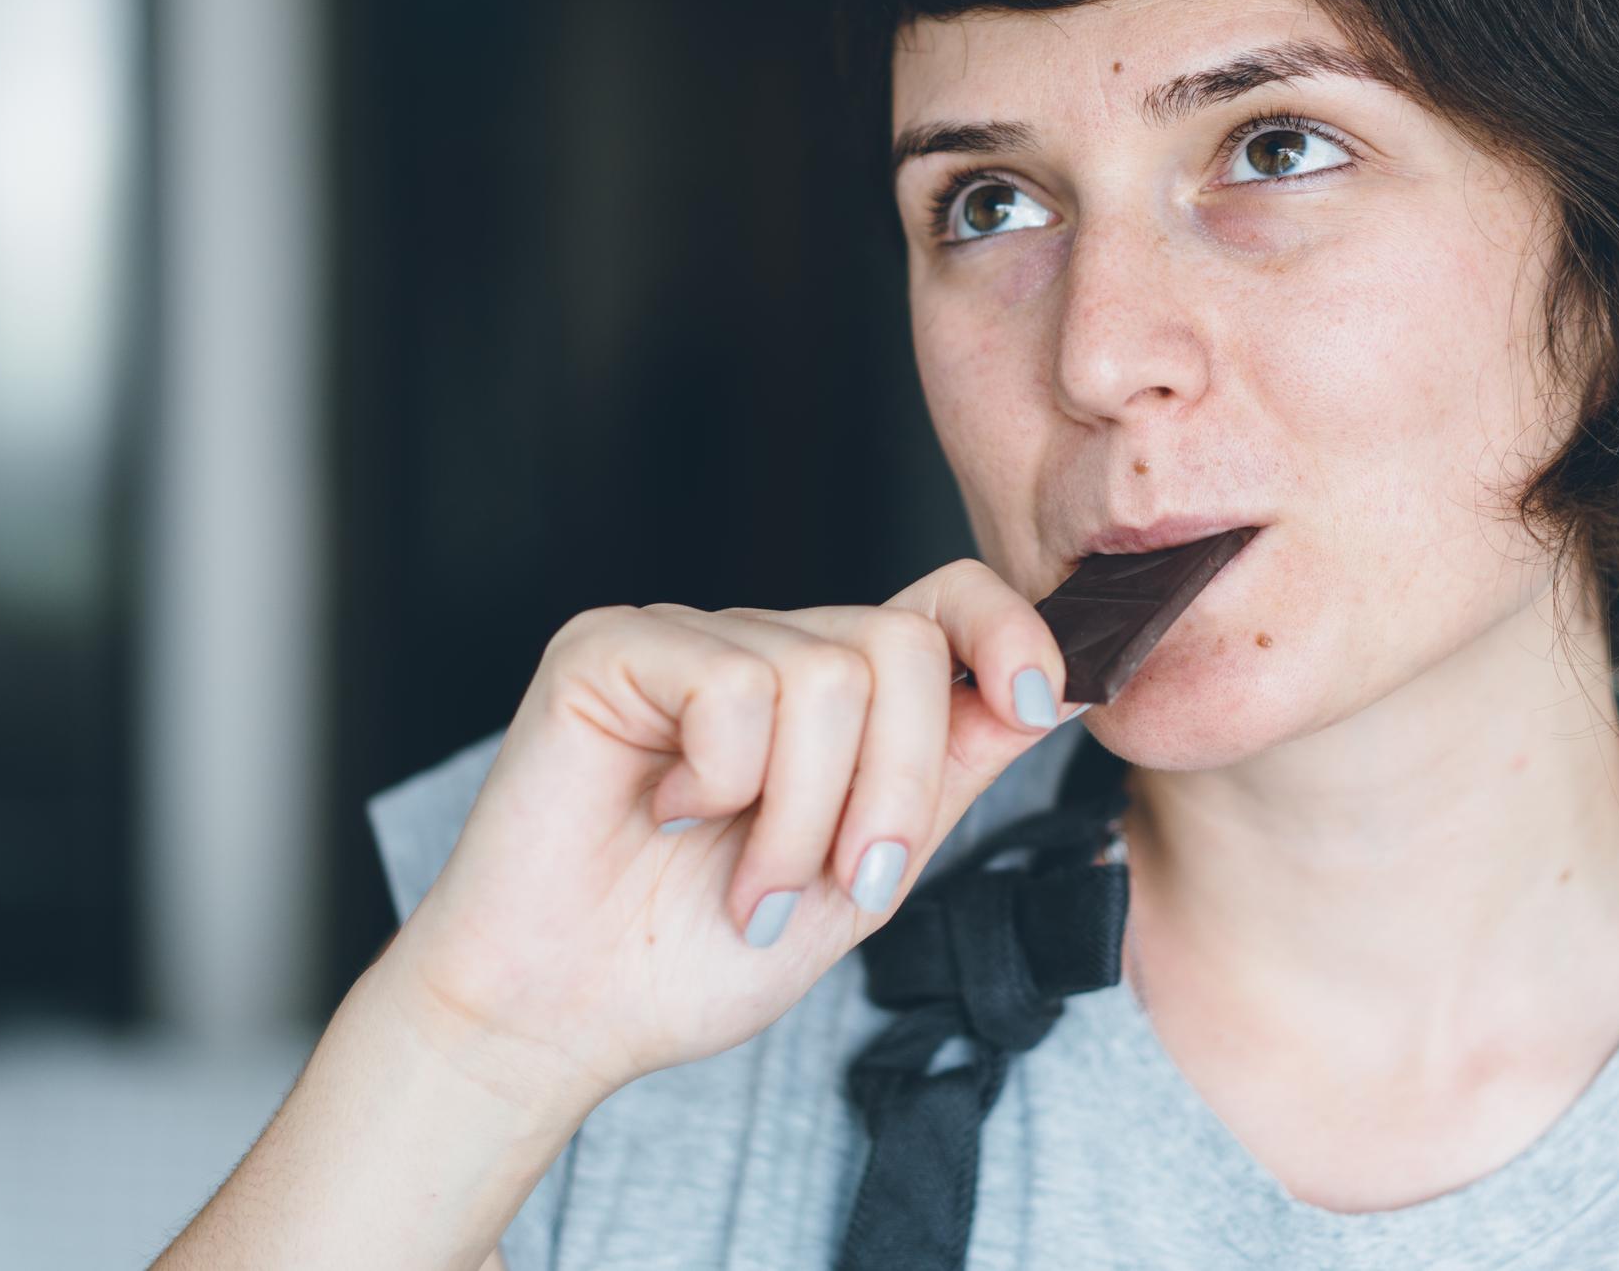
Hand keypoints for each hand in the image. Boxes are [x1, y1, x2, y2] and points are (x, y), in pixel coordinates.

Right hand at [378, 557, 1081, 1114]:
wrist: (565, 1019)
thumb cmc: (692, 956)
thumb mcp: (865, 875)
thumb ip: (947, 775)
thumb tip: (1053, 690)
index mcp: (830, 697)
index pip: (943, 600)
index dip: (1009, 628)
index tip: (1036, 699)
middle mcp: (763, 649)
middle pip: (902, 647)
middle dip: (893, 789)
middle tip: (832, 881)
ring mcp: (686, 638)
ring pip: (826, 674)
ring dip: (799, 816)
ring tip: (740, 880)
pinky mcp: (611, 646)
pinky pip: (732, 685)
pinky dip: (722, 782)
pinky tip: (664, 814)